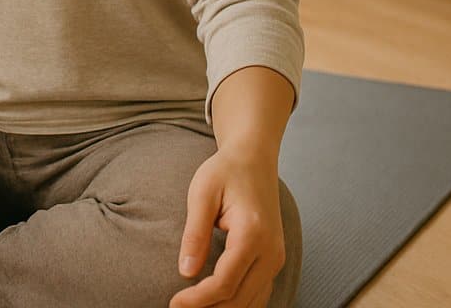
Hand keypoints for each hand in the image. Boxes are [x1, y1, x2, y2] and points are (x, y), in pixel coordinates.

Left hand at [170, 149, 286, 307]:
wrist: (254, 158)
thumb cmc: (225, 172)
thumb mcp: (202, 194)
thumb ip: (195, 234)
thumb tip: (185, 272)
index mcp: (252, 234)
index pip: (224, 282)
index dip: (197, 299)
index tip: (173, 303)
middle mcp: (271, 251)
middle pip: (238, 298)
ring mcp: (276, 258)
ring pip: (251, 302)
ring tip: (192, 306)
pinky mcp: (274, 260)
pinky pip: (259, 295)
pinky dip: (237, 304)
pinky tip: (214, 302)